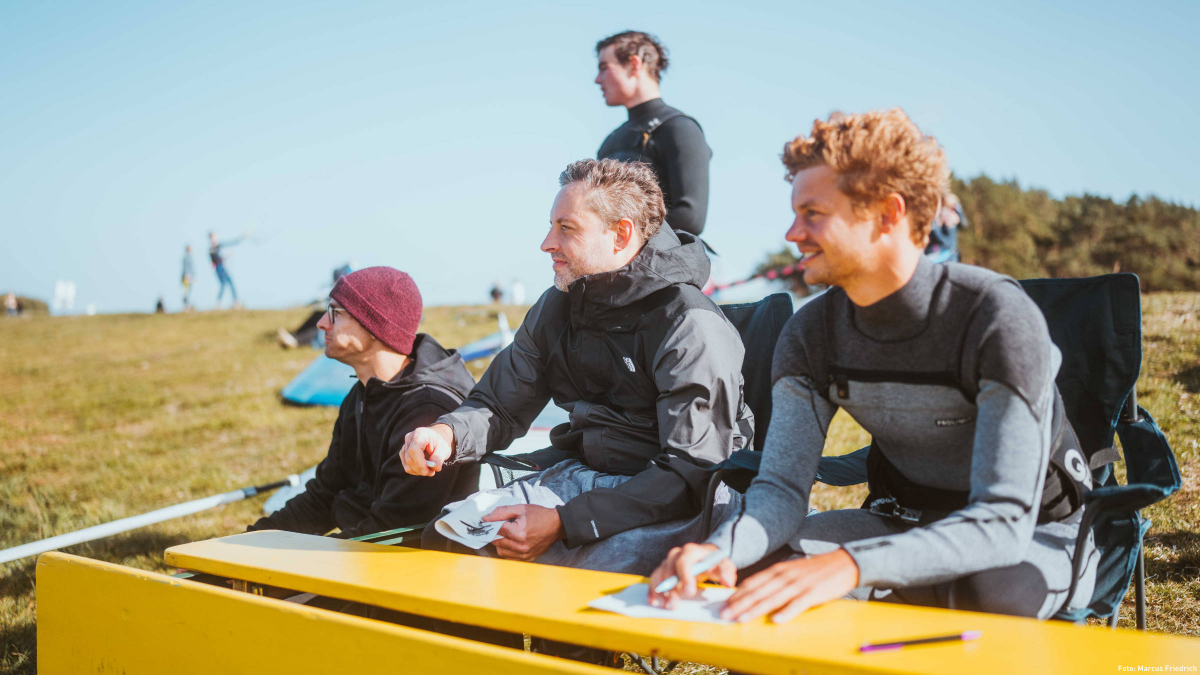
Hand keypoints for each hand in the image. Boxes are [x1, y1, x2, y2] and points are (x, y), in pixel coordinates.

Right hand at [400, 424, 453, 475]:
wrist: (436, 438)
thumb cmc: (440, 442)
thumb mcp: (444, 448)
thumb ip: (439, 457)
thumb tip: (434, 467)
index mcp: (420, 434)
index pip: (414, 449)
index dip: (419, 463)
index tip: (427, 471)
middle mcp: (409, 438)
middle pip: (409, 458)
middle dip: (420, 469)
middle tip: (432, 472)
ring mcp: (405, 446)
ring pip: (407, 464)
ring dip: (418, 471)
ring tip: (430, 470)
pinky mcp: (403, 453)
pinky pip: (407, 466)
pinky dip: (416, 470)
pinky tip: (424, 468)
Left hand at [483, 504, 564, 560]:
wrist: (556, 526)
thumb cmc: (539, 516)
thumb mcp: (520, 508)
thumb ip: (502, 512)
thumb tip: (486, 518)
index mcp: (519, 532)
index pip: (496, 530)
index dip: (491, 524)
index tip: (490, 521)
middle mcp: (521, 546)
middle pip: (496, 542)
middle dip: (495, 533)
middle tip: (500, 526)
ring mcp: (524, 554)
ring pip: (500, 551)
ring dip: (500, 543)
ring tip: (507, 534)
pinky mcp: (527, 559)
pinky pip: (509, 557)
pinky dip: (507, 550)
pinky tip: (512, 542)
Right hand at [647, 543, 736, 608]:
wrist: (706, 557)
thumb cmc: (715, 563)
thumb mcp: (724, 565)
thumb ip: (727, 572)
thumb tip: (728, 582)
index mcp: (691, 551)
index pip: (684, 561)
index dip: (685, 577)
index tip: (689, 592)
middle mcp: (677, 554)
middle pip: (669, 569)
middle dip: (671, 588)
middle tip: (673, 605)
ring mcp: (668, 561)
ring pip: (660, 574)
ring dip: (660, 591)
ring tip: (663, 605)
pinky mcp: (663, 569)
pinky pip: (654, 578)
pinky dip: (653, 590)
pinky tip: (654, 601)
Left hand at [719, 549, 858, 623]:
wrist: (842, 563)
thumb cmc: (814, 571)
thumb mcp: (790, 571)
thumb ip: (774, 581)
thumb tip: (755, 593)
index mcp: (778, 570)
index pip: (753, 583)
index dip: (737, 595)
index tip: (724, 605)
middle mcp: (785, 576)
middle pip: (758, 592)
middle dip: (739, 604)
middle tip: (724, 615)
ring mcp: (799, 584)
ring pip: (772, 599)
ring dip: (755, 609)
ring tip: (742, 619)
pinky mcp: (813, 593)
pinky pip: (797, 604)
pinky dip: (786, 612)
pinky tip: (776, 620)